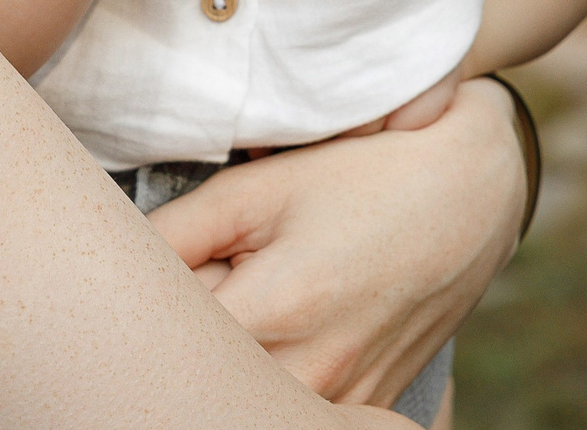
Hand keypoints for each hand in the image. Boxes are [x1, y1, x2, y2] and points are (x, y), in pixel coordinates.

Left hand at [147, 78, 527, 403]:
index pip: (164, 338)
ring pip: (242, 392)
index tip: (160, 267)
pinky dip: (270, 369)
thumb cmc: (361, 179)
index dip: (148, 302)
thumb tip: (113, 267)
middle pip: (201, 373)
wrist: (473, 196)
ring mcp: (341, 405)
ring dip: (229, 352)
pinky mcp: (362, 412)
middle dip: (185, 331)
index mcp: (278, 314)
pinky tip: (290, 318)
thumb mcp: (260, 188)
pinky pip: (287, 404)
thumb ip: (174, 233)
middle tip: (212, 274)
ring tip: (257, 290)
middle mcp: (310, 377)